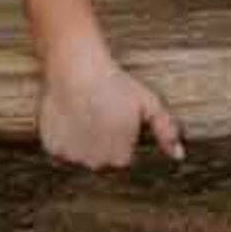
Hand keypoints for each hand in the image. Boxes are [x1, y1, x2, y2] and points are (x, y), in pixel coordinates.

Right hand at [38, 46, 185, 169]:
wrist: (77, 67)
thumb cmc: (115, 83)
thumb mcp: (149, 103)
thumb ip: (165, 131)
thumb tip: (178, 155)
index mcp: (121, 158)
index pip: (122, 155)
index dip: (121, 134)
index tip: (117, 114)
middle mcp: (96, 163)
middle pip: (100, 157)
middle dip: (102, 140)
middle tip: (100, 111)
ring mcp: (72, 157)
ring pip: (79, 153)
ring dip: (81, 139)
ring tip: (83, 111)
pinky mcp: (52, 147)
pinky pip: (59, 147)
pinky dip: (62, 136)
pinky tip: (69, 115)